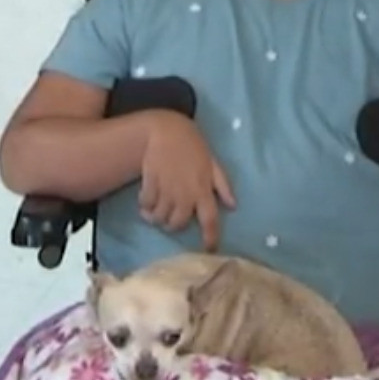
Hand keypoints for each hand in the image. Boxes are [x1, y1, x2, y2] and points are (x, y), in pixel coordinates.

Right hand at [138, 112, 234, 250]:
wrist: (166, 129)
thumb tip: (233, 205)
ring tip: (155, 214)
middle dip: (174, 226)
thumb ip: (223, 185)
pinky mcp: (150, 184)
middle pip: (178, 223)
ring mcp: (166, 190)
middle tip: (171, 221)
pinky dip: (145, 207)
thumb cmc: (193, 145)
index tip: (209, 250)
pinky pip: (146, 205)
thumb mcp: (213, 163)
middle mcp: (185, 194)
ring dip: (157, 219)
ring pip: (160, 217)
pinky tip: (146, 202)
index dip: (210, 238)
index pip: (210, 220)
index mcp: (203, 190)